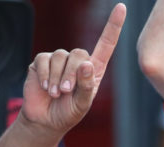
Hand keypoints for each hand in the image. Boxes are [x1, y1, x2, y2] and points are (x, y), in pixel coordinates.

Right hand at [21, 3, 124, 136]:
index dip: (113, 26)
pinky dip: (45, 76)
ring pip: (60, 56)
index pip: (106, 44)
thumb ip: (87, 86)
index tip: (122, 8)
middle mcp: (77, 61)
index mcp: (94, 69)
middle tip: (66, 91)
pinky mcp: (41, 62)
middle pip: (79, 52)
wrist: (46, 119)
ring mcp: (59, 60)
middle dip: (72, 74)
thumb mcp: (83, 104)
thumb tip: (85, 64)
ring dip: (58, 77)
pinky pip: (43, 60)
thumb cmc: (69, 112)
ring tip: (57, 93)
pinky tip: (46, 88)